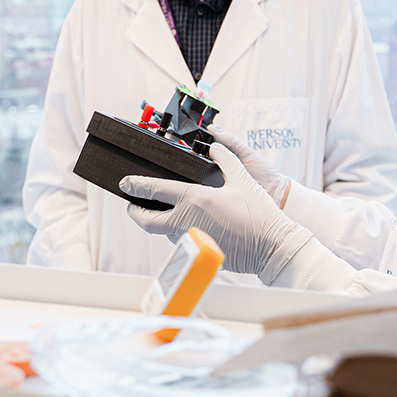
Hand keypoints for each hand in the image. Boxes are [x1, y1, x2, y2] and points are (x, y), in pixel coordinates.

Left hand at [119, 140, 303, 275]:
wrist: (272, 246)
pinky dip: (178, 230)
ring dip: (160, 222)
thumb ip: (225, 159)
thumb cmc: (259, 214)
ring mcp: (193, 238)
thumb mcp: (242, 179)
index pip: (155, 191)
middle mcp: (187, 220)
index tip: (125, 183)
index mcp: (194, 200)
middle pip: (148, 221)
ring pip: (165, 231)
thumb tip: (215, 147)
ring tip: (161, 211)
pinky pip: (182, 239)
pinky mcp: (201, 250)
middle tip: (132, 205)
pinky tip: (187, 223)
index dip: (136, 186)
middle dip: (135, 212)